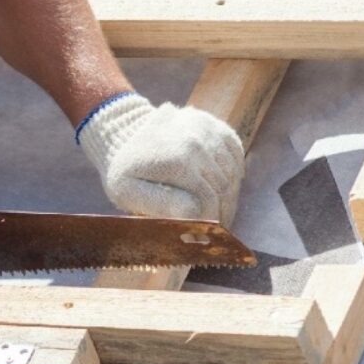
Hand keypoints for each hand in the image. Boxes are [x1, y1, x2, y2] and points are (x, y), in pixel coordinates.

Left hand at [77, 94, 243, 223]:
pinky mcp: (216, 126)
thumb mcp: (127, 192)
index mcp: (175, 162)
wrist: (126, 132)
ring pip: (232, 176)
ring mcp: (208, 132)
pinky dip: (233, 177)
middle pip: (221, 191)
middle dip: (220, 214)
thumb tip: (193, 214)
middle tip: (214, 229)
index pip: (205, 203)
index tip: (202, 237)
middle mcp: (195, 143)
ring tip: (218, 212)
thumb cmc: (127, 169)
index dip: (206, 223)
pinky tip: (220, 189)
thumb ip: (158, 205)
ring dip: (228, 198)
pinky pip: (237, 158)